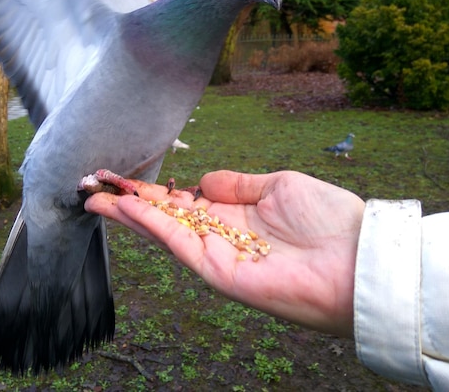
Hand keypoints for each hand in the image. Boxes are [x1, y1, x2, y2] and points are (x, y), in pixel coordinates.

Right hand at [85, 170, 364, 336]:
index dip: (151, 190)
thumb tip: (203, 181)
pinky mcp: (215, 270)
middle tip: (93, 187)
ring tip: (95, 197)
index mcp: (233, 214)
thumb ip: (237, 184)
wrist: (355, 257)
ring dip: (127, 214)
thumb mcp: (278, 185)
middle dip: (128, 203)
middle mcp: (218, 234)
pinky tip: (127, 207)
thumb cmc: (326, 218)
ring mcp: (214, 253)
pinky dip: (149, 225)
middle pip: (163, 217)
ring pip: (160, 231)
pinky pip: (176, 243)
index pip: (181, 201)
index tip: (123, 177)